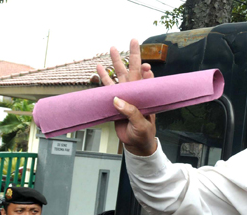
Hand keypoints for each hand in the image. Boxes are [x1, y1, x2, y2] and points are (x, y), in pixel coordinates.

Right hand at [96, 38, 156, 156]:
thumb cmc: (144, 134)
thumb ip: (130, 112)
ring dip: (116, 62)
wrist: (136, 143)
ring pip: (120, 75)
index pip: (146, 79)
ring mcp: (125, 95)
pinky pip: (108, 87)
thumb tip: (116, 99)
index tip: (146, 66)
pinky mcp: (115, 101)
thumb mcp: (140, 124)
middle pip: (133, 70)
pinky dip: (104, 77)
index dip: (146, 71)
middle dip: (133, 55)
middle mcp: (136, 92)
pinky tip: (99, 67)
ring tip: (112, 48)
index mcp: (145, 96)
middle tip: (133, 40)